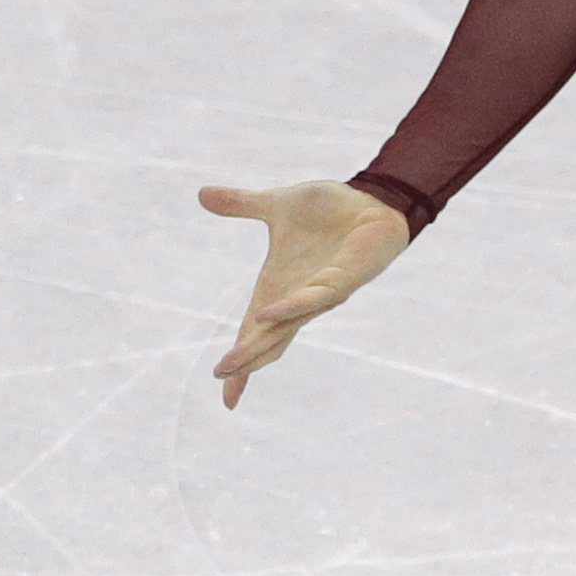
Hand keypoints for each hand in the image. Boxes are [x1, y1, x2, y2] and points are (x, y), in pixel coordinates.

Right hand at [199, 179, 410, 406]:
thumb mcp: (276, 206)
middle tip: (220, 377)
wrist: (373, 199)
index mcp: (280, 287)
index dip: (240, 355)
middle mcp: (298, 297)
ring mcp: (321, 293)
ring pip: (287, 327)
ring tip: (234, 361)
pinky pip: (312, 298)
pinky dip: (289, 307)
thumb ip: (241, 204)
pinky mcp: (342, 280)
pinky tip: (267, 314)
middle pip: (268, 338)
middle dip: (245, 360)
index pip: (255, 329)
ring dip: (260, 344)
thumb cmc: (330, 210)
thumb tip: (202, 194)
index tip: (219, 381)